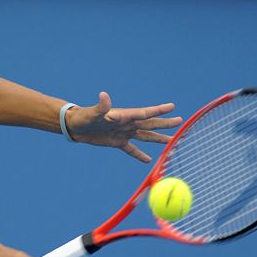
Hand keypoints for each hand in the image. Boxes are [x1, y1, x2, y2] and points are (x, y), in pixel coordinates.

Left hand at [65, 92, 181, 162]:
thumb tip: (104, 95)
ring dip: (158, 138)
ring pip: (145, 136)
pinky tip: (148, 160)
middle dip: (165, 123)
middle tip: (181, 121)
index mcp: (124, 115)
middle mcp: (127, 123)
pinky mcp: (117, 142)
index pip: (144, 113)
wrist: (75, 126)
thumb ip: (101, 106)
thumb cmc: (84, 117)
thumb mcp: (93, 113)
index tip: (172, 107)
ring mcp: (123, 133)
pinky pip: (131, 149)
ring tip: (172, 141)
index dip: (158, 110)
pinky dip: (139, 155)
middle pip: (150, 124)